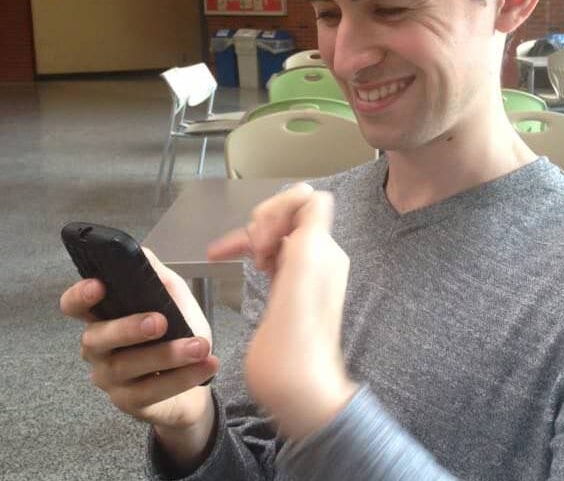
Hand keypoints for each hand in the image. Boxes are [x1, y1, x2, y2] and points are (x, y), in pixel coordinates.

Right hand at [60, 248, 219, 466]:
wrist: (196, 377)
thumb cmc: (177, 331)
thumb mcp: (172, 298)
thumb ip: (156, 276)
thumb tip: (141, 252)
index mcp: (104, 317)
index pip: (74, 306)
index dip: (80, 296)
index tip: (99, 285)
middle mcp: (98, 348)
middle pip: (97, 338)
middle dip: (128, 328)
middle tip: (160, 321)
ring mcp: (110, 378)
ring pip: (128, 366)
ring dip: (168, 354)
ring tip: (200, 345)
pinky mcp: (129, 402)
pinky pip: (152, 391)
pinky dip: (183, 377)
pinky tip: (206, 365)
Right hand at [209, 184, 357, 439]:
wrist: (295, 385)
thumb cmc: (298, 335)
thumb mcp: (307, 266)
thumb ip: (311, 222)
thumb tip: (307, 195)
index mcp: (323, 248)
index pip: (307, 200)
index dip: (279, 206)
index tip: (264, 235)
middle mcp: (315, 257)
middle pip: (286, 214)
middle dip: (262, 222)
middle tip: (256, 252)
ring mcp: (299, 274)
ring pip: (272, 234)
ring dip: (251, 236)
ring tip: (239, 255)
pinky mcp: (283, 291)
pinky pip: (265, 256)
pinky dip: (243, 251)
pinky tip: (224, 257)